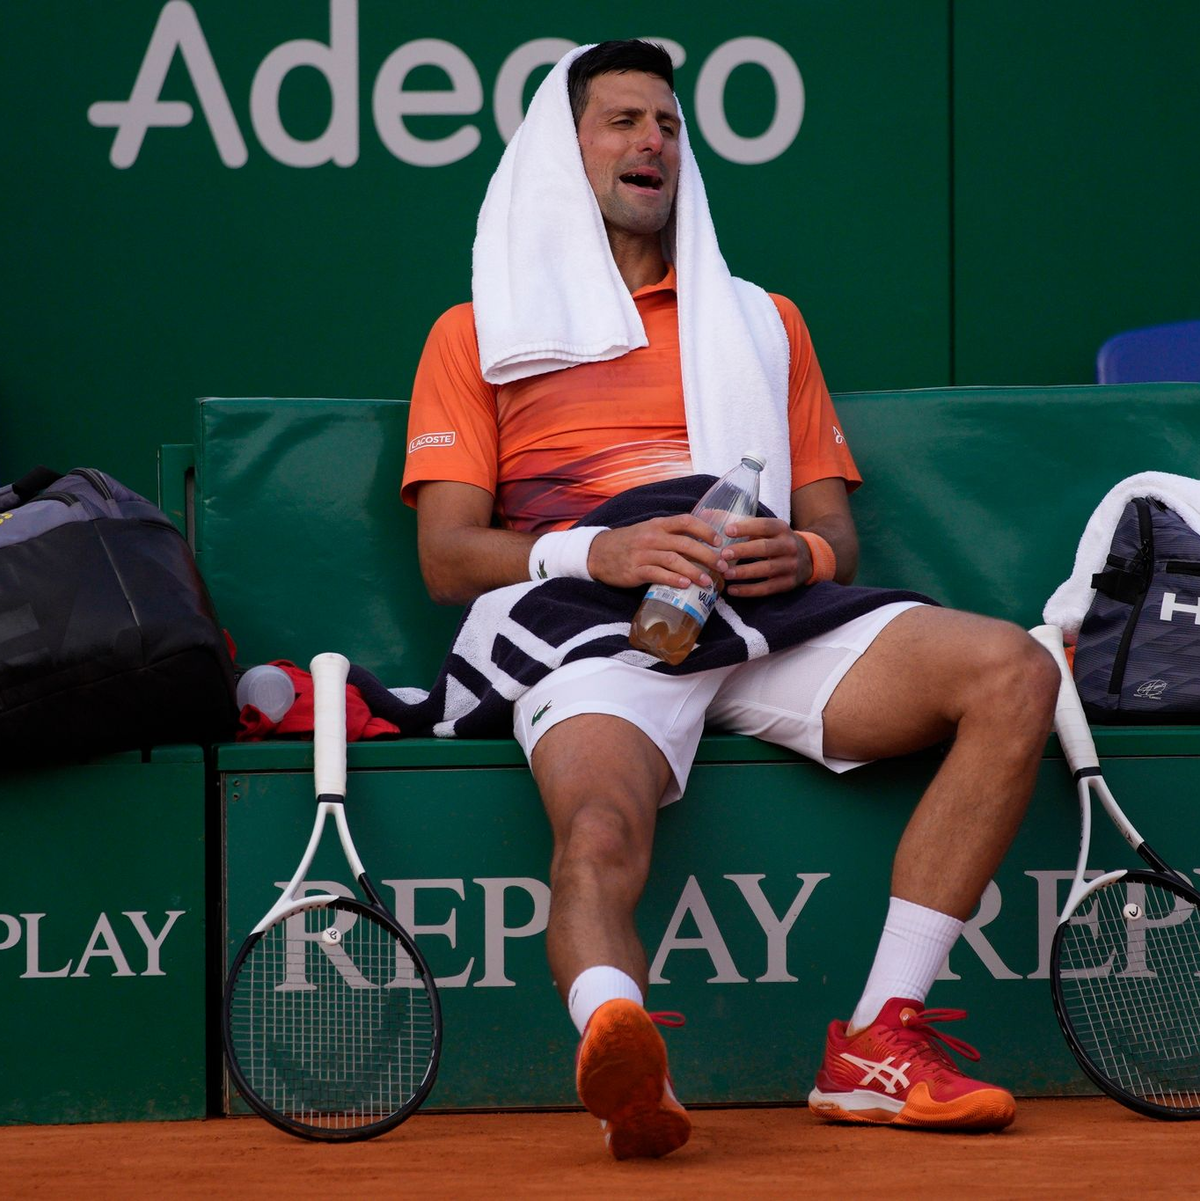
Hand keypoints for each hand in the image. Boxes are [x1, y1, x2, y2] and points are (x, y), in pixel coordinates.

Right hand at [587, 515, 724, 589]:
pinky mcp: (636, 571)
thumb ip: (670, 532)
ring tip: (708, 581)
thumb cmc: (629, 543)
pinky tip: (686, 586)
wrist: (598, 553)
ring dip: (694, 571)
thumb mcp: (648, 530)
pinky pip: (658, 575)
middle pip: (685, 544)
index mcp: (658, 524)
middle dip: (707, 555)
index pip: (686, 522)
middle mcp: (652, 537)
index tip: (719, 541)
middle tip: (722, 566)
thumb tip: (700, 537)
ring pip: (674, 561)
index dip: (705, 530)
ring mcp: (643, 554)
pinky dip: (674, 580)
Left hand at [719, 517, 810, 596]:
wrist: (808, 558)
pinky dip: (749, 590)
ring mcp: (790, 566)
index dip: (746, 528)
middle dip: (744, 551)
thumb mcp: (764, 528)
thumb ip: (736, 522)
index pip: (764, 525)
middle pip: (765, 548)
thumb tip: (704, 514)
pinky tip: (732, 590)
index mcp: (781, 528)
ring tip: (725, 574)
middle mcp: (788, 545)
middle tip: (723, 555)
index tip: (727, 530)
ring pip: (767, 569)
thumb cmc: (775, 540)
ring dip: (745, 572)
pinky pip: (767, 588)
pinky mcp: (788, 583)